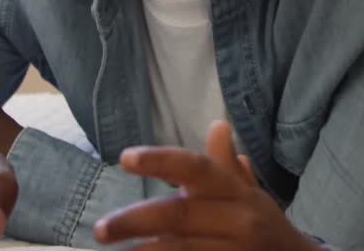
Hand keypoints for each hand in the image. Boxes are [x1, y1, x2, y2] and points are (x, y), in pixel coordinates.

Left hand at [94, 121, 318, 250]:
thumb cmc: (262, 226)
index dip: (161, 161)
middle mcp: (237, 221)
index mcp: (237, 193)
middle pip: (180, 216)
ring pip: (180, 250)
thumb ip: (224, 165)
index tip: (125, 157)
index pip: (197, 169)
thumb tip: (217, 125)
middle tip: (101, 229)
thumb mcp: (249, 193)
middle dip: (137, 221)